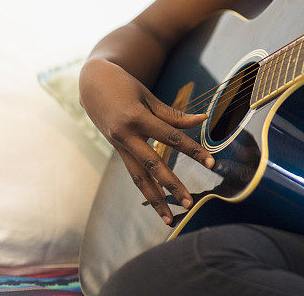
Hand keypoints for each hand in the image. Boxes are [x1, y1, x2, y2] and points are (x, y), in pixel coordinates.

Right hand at [79, 58, 214, 225]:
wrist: (92, 83)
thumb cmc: (125, 85)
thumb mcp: (148, 96)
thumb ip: (174, 114)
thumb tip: (202, 120)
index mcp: (136, 118)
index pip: (171, 138)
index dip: (193, 151)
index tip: (212, 163)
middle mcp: (126, 136)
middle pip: (153, 166)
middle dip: (172, 186)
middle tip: (190, 203)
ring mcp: (119, 145)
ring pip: (139, 178)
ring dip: (155, 200)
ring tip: (169, 218)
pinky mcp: (118, 150)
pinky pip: (133, 173)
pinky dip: (145, 189)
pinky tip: (157, 203)